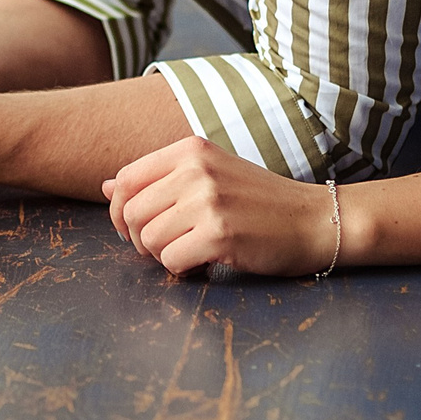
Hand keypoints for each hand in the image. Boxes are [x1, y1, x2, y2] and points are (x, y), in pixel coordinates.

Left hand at [105, 135, 340, 276]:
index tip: (136, 229)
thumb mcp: (210, 174)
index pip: (125, 179)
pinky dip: (182, 271)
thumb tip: (106, 186)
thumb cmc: (260, 201)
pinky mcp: (220, 234)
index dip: (119, 212)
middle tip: (167, 248)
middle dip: (141, 240)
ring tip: (191, 253)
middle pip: (131, 214)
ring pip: (149, 240)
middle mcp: (195, 168)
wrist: (314, 220)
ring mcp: (208, 200)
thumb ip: (159, 179)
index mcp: (190, 149)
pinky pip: (172, 261)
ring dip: (164, 257)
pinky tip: (204, 265)